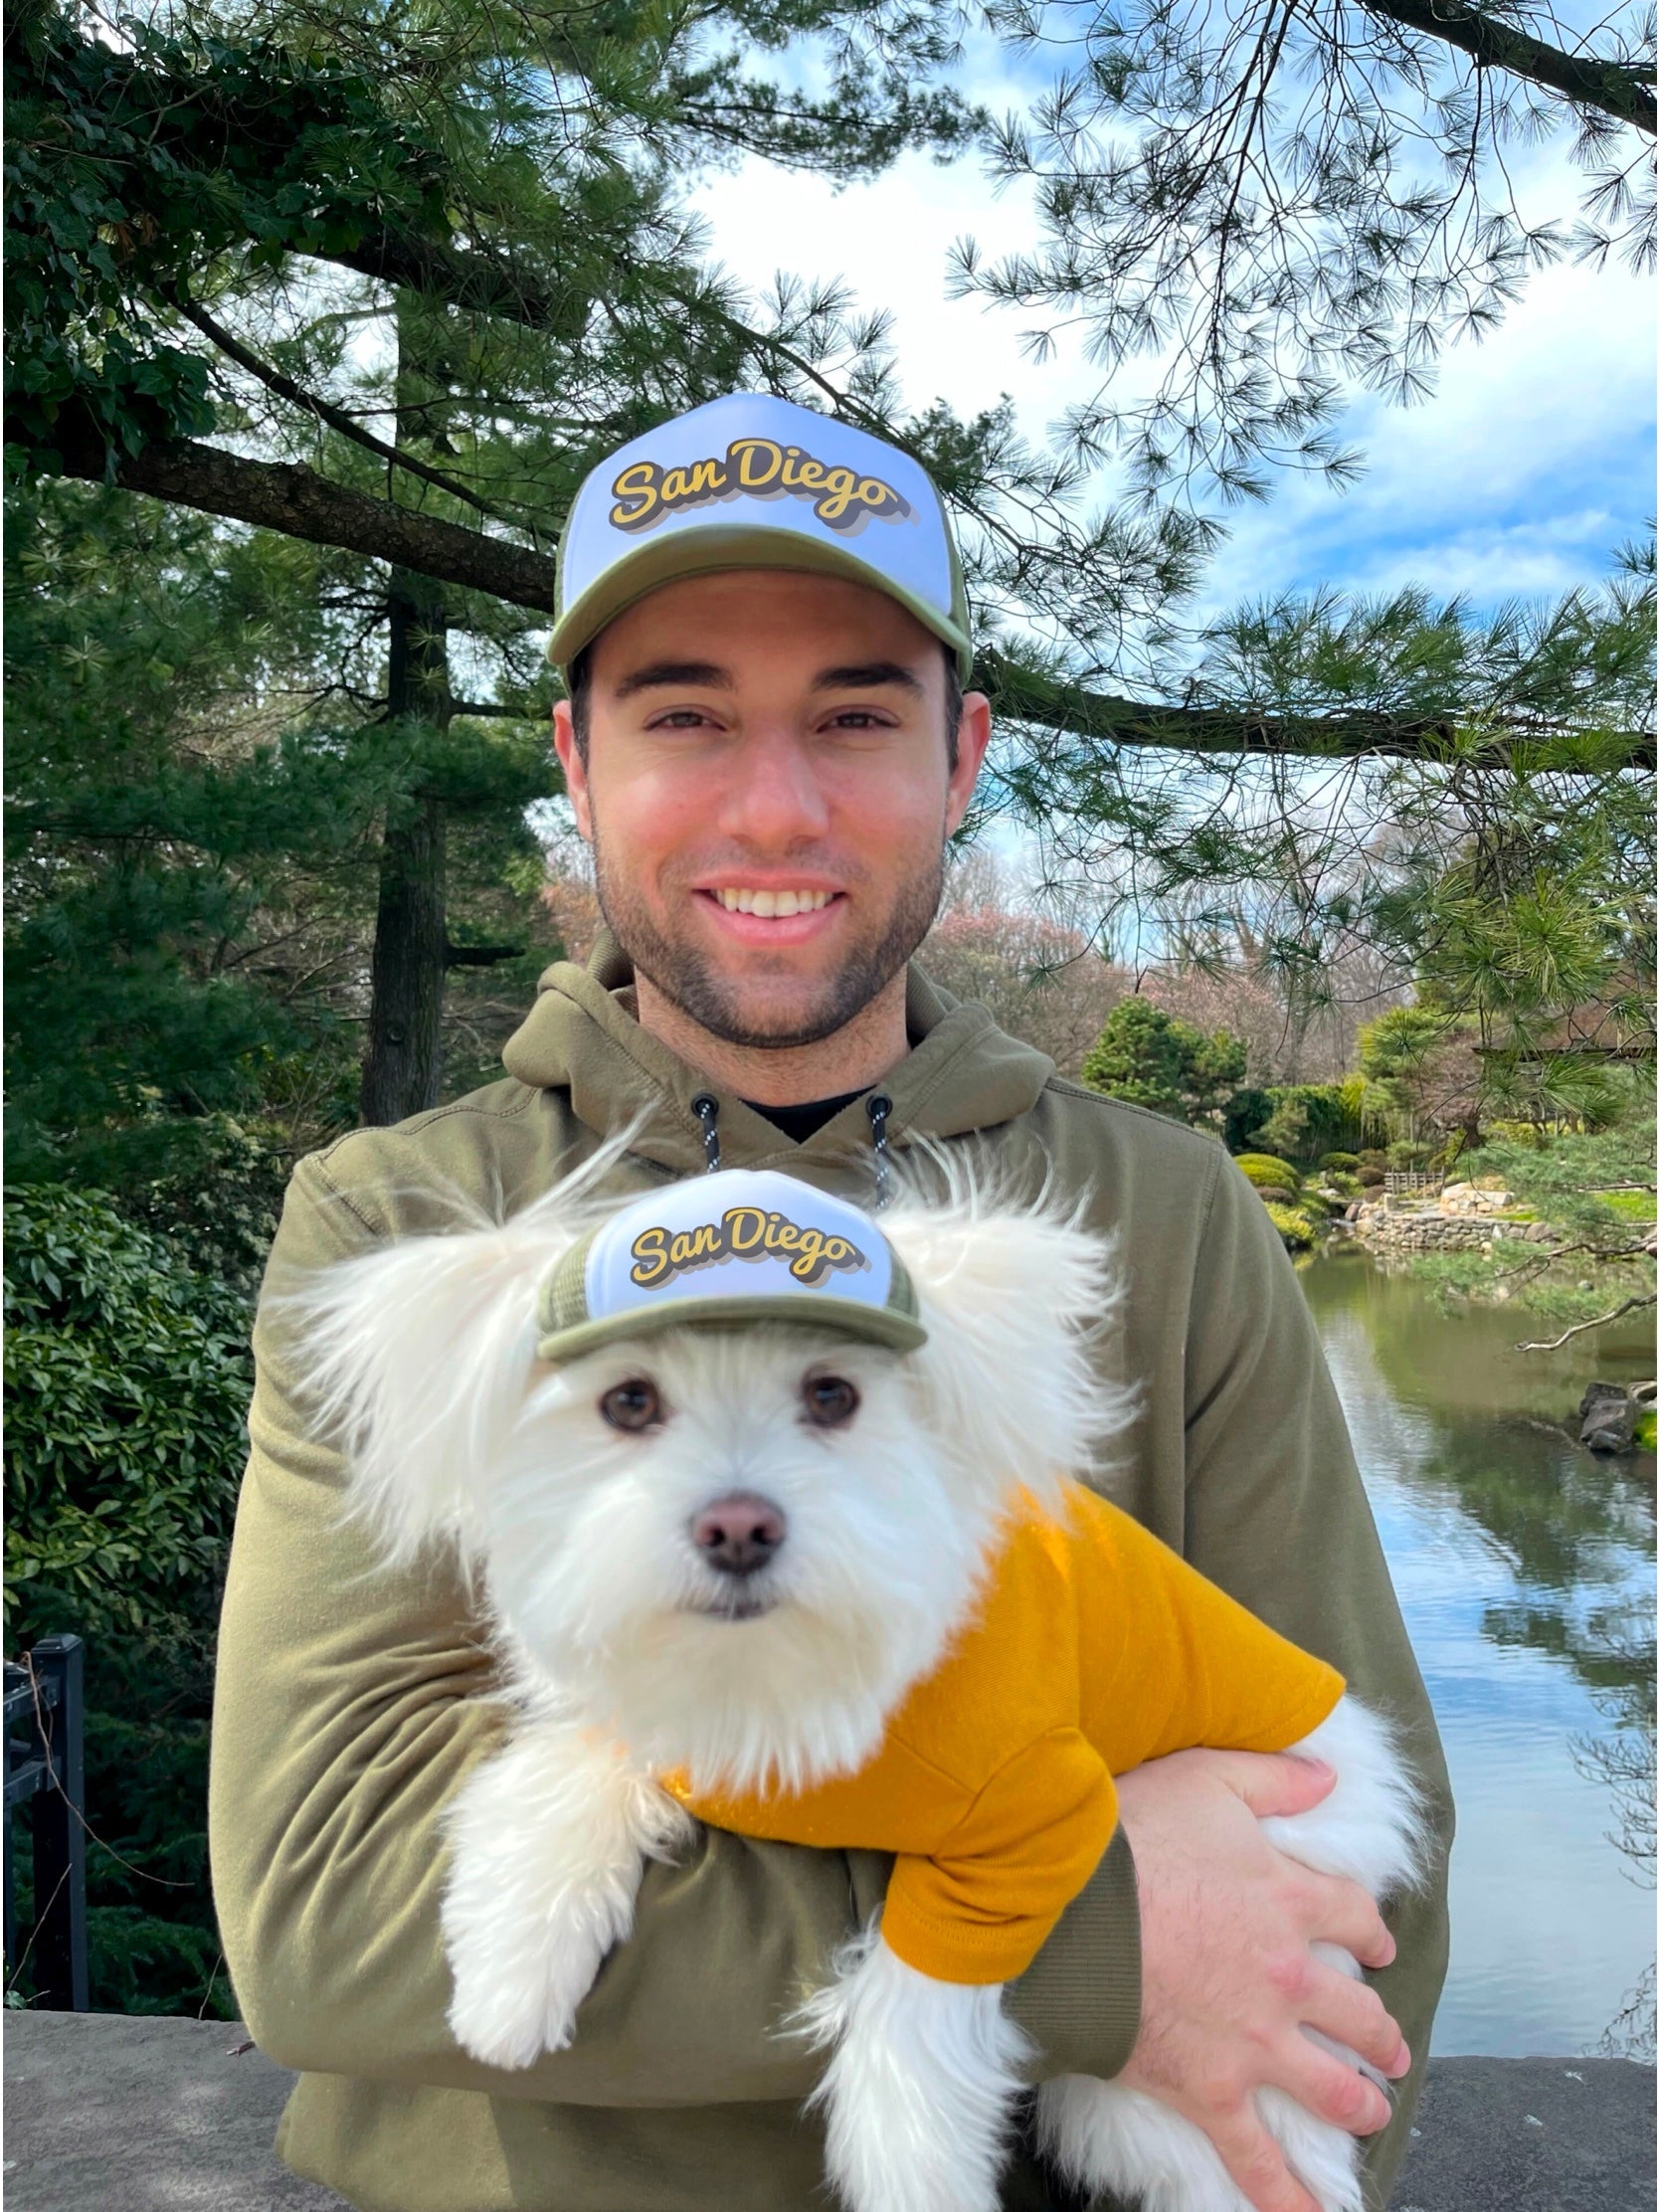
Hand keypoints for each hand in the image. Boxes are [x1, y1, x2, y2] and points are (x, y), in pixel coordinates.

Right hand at [1114, 1746, 1409, 2211]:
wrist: (1072, 1913)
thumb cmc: (1133, 1838)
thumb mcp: (1207, 1779)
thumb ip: (1274, 1776)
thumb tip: (1328, 1773)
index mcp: (1293, 1903)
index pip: (1357, 1919)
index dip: (1370, 1932)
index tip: (1373, 1943)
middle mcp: (1290, 1980)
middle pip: (1360, 2016)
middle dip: (1381, 2034)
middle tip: (1389, 2047)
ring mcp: (1256, 2044)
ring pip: (1333, 2089)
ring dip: (1361, 2104)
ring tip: (1371, 2109)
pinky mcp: (1213, 2092)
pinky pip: (1260, 2162)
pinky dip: (1290, 2200)